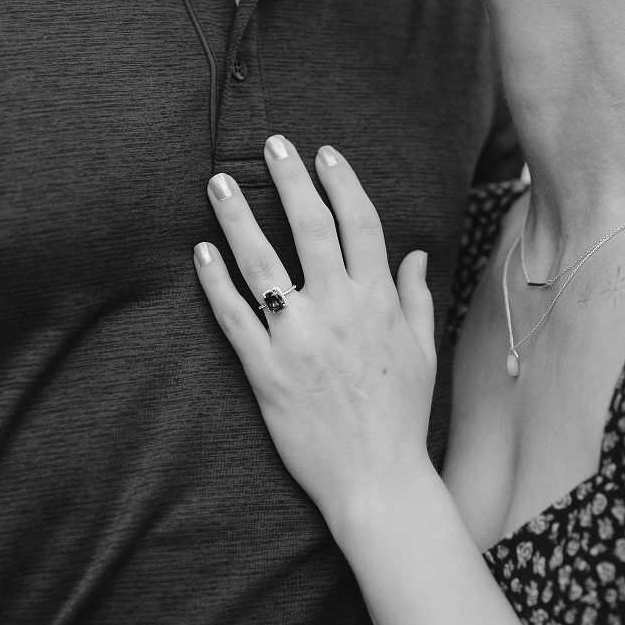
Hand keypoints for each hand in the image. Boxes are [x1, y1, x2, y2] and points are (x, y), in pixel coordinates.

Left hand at [193, 136, 436, 532]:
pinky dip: (215, 282)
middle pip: (312, 228)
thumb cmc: (402, 416)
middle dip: (291, 180)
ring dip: (238, 218)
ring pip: (263, 263)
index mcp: (379, 302)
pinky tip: (200, 251)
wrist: (378, 479)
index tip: (324, 154)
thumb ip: (418, 297)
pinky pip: (234, 317)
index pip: (361, 224)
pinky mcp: (266, 371)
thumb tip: (417, 254)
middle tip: (273, 144)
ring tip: (219, 183)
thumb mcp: (423, 350)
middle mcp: (340, 310)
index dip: (342, 182)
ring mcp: (300, 339)